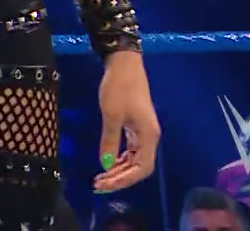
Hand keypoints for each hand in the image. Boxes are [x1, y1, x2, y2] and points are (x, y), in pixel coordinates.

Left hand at [92, 52, 160, 193]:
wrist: (124, 64)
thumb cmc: (119, 88)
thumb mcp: (111, 115)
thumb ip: (109, 141)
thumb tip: (105, 165)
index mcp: (148, 136)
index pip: (141, 169)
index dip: (124, 180)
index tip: (105, 184)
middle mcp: (150, 137)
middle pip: (139, 167)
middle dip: (120, 178)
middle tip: (98, 184)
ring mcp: (144, 132)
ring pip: (134, 160)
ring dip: (119, 170)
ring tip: (101, 177)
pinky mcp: (136, 126)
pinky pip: (131, 150)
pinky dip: (120, 159)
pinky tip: (108, 163)